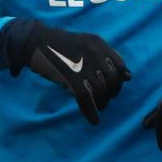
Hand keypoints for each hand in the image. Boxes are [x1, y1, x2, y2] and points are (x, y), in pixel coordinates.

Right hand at [0, 19, 129, 124]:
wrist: (32, 41)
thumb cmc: (58, 45)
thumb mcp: (84, 44)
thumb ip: (106, 57)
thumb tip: (129, 77)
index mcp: (97, 43)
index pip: (119, 65)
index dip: (118, 79)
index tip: (112, 87)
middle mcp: (93, 52)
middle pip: (112, 80)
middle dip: (110, 93)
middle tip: (103, 99)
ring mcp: (82, 65)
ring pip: (101, 91)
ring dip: (101, 103)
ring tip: (96, 107)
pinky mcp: (70, 77)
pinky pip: (87, 99)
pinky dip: (91, 112)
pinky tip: (93, 120)